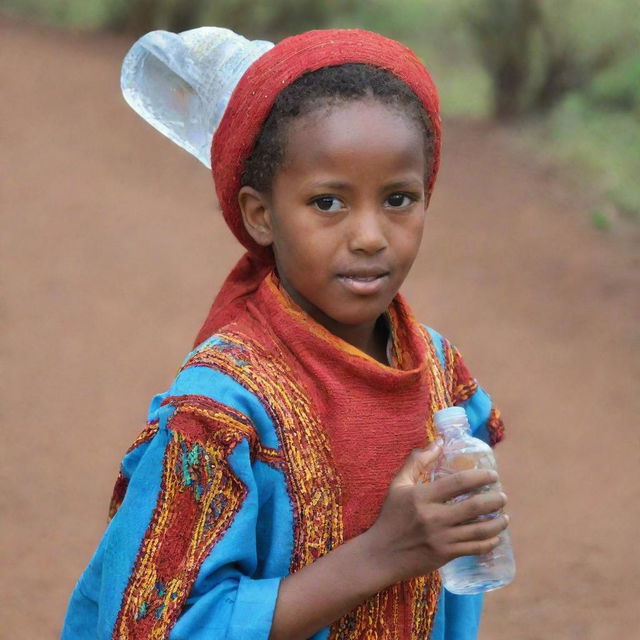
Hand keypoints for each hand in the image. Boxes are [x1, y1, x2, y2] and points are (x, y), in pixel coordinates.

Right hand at [362, 444, 508, 583]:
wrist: (382, 553)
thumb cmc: (391, 516)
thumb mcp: (399, 485)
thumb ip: (417, 461)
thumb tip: (439, 442)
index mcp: (422, 496)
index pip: (459, 482)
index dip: (480, 477)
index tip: (492, 475)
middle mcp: (434, 517)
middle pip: (474, 506)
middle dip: (495, 499)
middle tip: (502, 496)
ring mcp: (442, 538)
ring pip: (480, 530)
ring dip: (497, 522)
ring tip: (504, 516)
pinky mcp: (446, 555)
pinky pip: (475, 548)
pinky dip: (490, 542)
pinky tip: (495, 537)